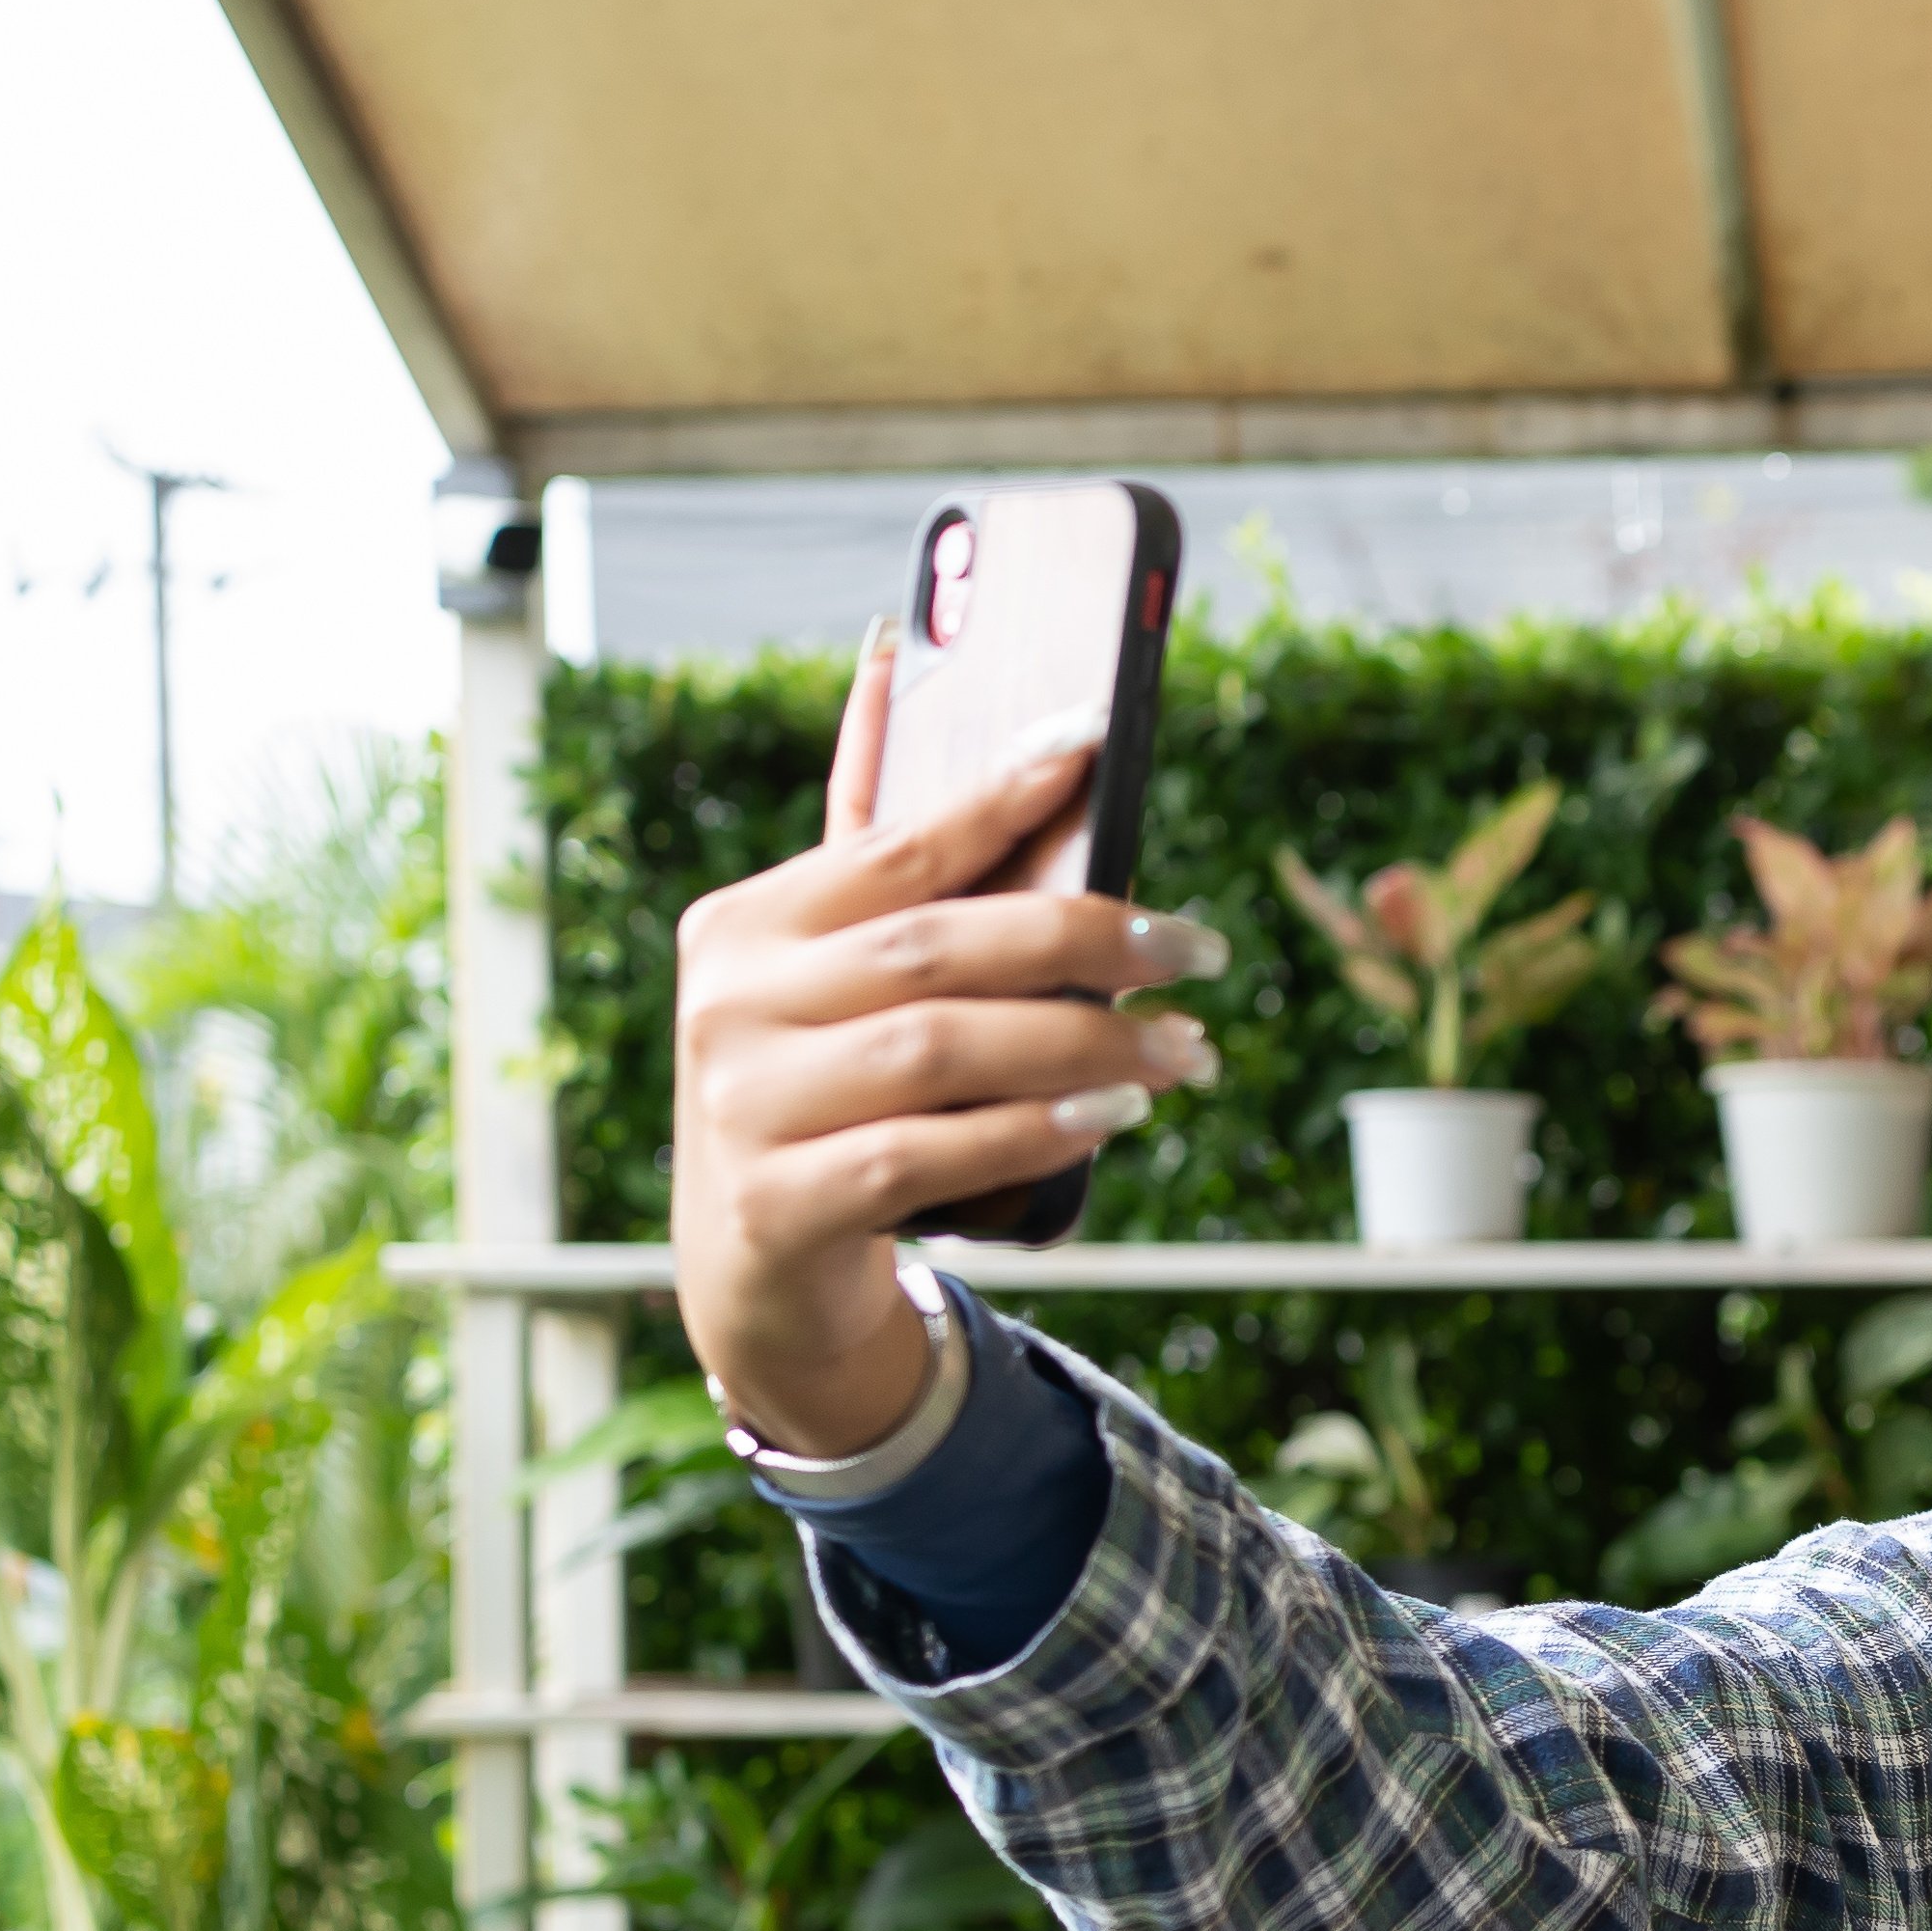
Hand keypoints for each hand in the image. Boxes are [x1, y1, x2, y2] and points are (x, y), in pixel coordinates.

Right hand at [668, 619, 1224, 1453]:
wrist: (755, 1270)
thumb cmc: (824, 1091)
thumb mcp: (833, 975)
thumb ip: (874, 846)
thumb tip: (895, 659)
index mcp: (747, 926)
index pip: (895, 848)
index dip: (999, 793)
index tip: (1097, 744)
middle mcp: (730, 1005)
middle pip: (938, 949)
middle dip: (1089, 939)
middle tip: (1202, 949)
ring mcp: (744, 1108)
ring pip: (942, 1051)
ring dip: (1086, 1043)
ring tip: (1186, 1049)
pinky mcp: (780, 1205)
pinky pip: (928, 1153)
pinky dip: (1031, 1129)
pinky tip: (1109, 1115)